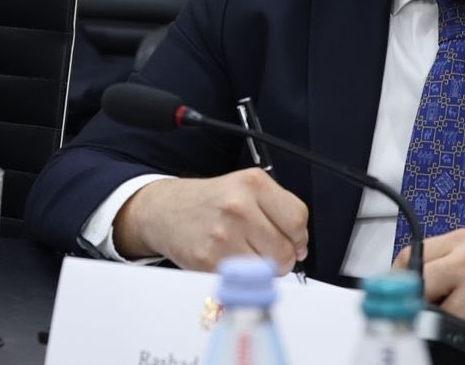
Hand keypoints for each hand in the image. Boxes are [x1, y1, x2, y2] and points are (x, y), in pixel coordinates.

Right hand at [113, 168, 308, 274]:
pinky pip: (244, 281)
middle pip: (285, 250)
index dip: (297, 236)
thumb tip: (300, 247)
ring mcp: (223, 235)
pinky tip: (227, 260)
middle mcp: (238, 206)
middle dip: (280, 257)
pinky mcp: (210, 261)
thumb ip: (278, 210)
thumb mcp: (244, 189)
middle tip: (263, 249)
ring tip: (244, 253)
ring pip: (268, 270)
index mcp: (252, 183)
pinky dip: (241, 277)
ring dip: (261, 270)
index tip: (289, 239)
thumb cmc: (209, 202)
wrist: (164, 210)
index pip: (297, 220)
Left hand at [395, 229, 464, 348]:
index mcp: (461, 241)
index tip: (397, 296)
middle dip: (417, 306)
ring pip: (440, 317)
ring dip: (450, 327)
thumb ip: (448, 262)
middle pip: (417, 286)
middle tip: (424, 317)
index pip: (410, 256)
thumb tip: (409, 285)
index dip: (398, 281)